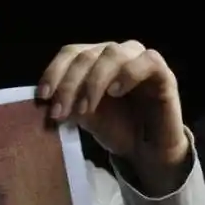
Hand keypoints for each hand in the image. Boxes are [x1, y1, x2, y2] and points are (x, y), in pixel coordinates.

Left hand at [38, 41, 188, 167]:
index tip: (42, 96)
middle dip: (69, 84)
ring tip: (85, 108)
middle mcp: (116, 53)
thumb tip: (45, 100)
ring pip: (112, 54)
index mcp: (95, 59)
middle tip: (59, 112)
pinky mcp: (162, 72)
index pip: (71, 53)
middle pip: (87, 55)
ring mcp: (139, 59)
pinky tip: (116, 92)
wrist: (146, 151)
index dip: (54, 71)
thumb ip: (67, 103)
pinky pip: (146, 61)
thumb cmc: (116, 128)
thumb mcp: (85, 116)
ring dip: (93, 82)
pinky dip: (128, 74)